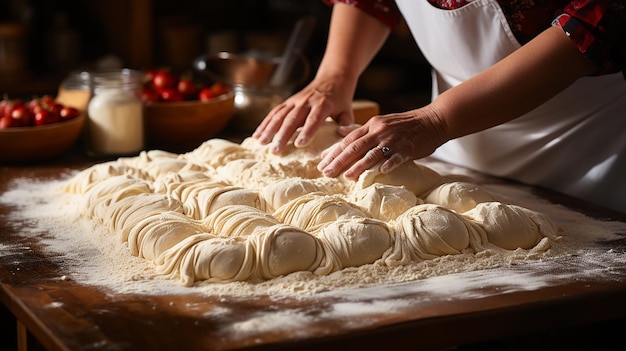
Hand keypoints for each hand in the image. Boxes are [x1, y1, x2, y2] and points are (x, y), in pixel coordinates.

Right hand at [252, 75, 356, 153]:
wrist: (332, 78)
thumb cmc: (341, 99)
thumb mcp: (347, 111)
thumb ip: (346, 124)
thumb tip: (343, 135)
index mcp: (323, 105)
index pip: (314, 119)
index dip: (307, 131)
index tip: (299, 145)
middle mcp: (307, 101)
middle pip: (292, 119)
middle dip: (282, 135)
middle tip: (276, 151)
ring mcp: (295, 100)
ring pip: (280, 115)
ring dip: (269, 129)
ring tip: (261, 143)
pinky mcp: (288, 101)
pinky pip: (275, 112)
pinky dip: (265, 123)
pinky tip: (257, 135)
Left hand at [317, 106, 447, 180]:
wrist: (434, 120)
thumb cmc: (405, 124)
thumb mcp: (380, 122)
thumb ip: (360, 129)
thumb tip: (339, 132)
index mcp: (372, 125)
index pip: (348, 139)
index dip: (334, 151)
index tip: (321, 162)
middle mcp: (380, 131)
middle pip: (355, 147)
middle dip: (339, 160)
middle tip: (326, 172)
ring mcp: (394, 139)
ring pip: (373, 153)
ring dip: (359, 165)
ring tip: (346, 176)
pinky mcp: (408, 147)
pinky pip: (397, 157)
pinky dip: (389, 164)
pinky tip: (380, 172)